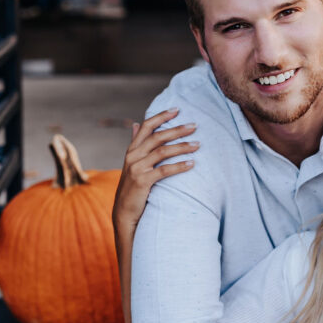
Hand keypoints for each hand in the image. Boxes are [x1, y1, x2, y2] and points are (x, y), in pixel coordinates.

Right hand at [112, 109, 198, 233]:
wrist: (124, 212)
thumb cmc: (132, 186)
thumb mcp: (132, 163)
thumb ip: (136, 143)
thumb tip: (137, 123)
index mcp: (132, 150)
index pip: (146, 127)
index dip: (161, 116)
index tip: (177, 109)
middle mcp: (133, 156)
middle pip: (158, 137)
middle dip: (177, 130)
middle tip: (194, 126)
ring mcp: (137, 168)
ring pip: (163, 152)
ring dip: (182, 147)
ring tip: (198, 145)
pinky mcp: (143, 181)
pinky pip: (164, 170)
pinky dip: (179, 166)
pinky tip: (192, 164)